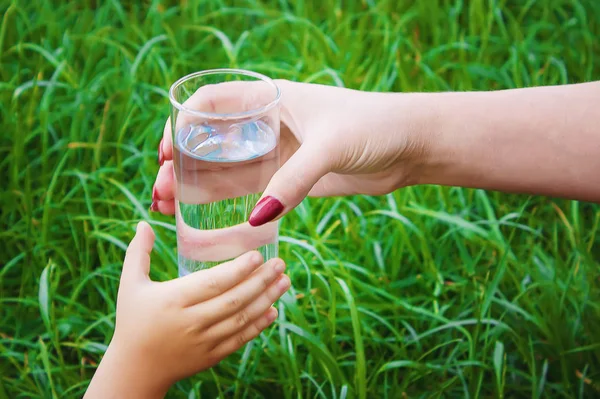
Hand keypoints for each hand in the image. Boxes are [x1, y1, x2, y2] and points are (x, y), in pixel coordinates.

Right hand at [85, 222, 289, 398]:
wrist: (135, 369)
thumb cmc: (133, 321)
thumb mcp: (130, 285)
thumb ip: (138, 253)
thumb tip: (144, 223)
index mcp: (173, 300)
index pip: (213, 282)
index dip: (238, 269)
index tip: (258, 254)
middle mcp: (192, 321)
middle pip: (234, 299)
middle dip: (262, 280)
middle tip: (280, 263)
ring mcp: (204, 341)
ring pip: (242, 319)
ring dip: (267, 299)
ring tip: (284, 281)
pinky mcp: (212, 356)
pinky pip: (240, 339)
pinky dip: (259, 325)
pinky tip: (273, 310)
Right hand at [152, 80, 428, 223]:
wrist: (409, 145)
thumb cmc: (374, 127)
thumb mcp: (331, 147)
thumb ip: (294, 180)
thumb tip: (257, 217)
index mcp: (270, 98)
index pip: (211, 103)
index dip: (182, 124)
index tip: (165, 154)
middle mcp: (267, 124)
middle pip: (210, 141)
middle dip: (181, 164)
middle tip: (161, 191)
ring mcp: (276, 153)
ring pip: (225, 169)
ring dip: (195, 185)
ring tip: (168, 207)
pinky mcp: (289, 178)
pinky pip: (249, 190)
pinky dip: (225, 201)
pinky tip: (202, 217)